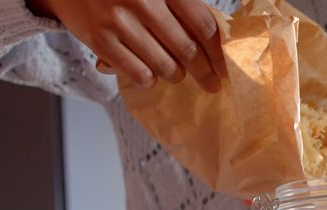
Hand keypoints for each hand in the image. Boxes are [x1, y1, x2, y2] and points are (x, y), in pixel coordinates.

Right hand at [27, 0, 227, 91]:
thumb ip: (184, 6)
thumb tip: (216, 39)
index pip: (204, 26)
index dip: (219, 52)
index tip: (226, 67)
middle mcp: (143, 2)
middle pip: (188, 50)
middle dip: (205, 72)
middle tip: (211, 83)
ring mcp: (120, 22)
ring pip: (165, 67)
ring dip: (176, 75)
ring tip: (175, 72)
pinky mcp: (100, 41)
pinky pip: (139, 75)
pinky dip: (149, 79)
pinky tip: (150, 73)